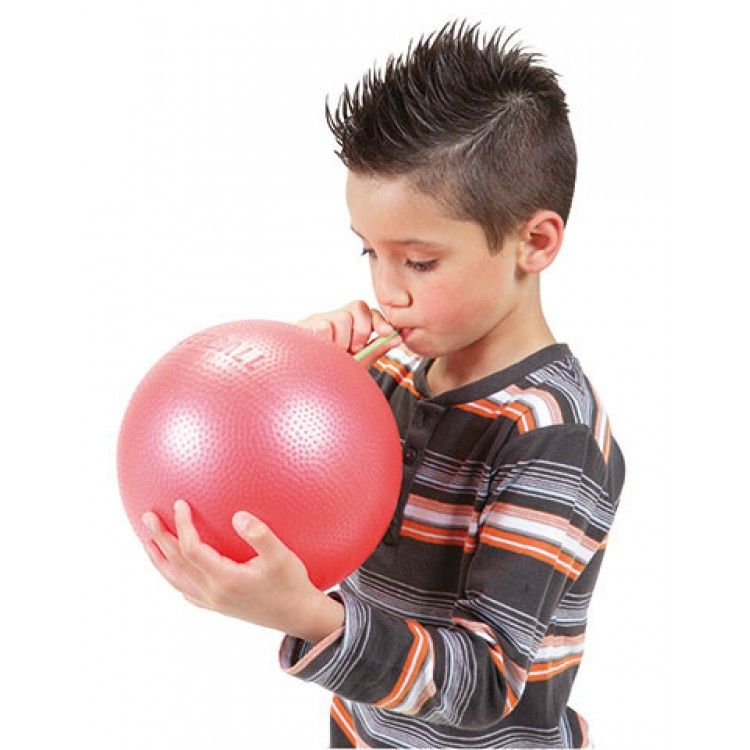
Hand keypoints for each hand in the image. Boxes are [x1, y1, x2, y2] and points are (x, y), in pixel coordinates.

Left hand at [141, 500, 343, 642]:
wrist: (297, 616)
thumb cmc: (291, 584)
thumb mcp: (282, 556)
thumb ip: (260, 535)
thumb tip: (238, 515)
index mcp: (225, 579)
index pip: (192, 549)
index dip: (182, 526)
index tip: (179, 503)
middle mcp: (213, 593)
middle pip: (176, 563)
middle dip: (160, 538)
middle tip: (147, 516)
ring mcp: (213, 602)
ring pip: (175, 580)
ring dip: (159, 559)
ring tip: (148, 541)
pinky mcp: (217, 606)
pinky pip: (185, 590)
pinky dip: (173, 576)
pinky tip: (173, 568)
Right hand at [296, 300, 402, 368]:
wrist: (305, 387)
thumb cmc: (331, 375)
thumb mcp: (359, 362)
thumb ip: (376, 348)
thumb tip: (398, 336)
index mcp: (348, 327)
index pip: (368, 311)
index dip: (380, 321)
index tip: (387, 332)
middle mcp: (333, 319)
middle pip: (359, 307)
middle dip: (363, 331)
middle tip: (354, 349)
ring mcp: (318, 320)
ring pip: (344, 318)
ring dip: (344, 341)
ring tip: (335, 355)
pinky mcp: (304, 325)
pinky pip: (325, 326)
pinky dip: (328, 343)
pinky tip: (322, 354)